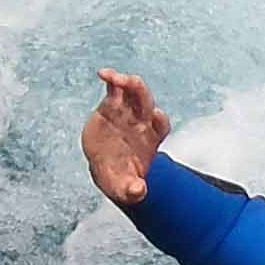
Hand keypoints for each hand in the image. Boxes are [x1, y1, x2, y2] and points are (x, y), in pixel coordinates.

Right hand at [80, 68, 169, 205]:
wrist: (109, 169)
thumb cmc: (121, 178)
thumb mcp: (125, 189)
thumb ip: (133, 190)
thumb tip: (139, 191)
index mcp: (151, 139)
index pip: (161, 125)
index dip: (159, 120)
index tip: (156, 116)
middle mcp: (142, 121)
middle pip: (147, 103)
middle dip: (141, 93)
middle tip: (131, 83)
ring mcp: (128, 111)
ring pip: (132, 91)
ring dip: (126, 81)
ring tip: (113, 77)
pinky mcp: (113, 105)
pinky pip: (115, 88)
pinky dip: (111, 79)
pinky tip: (103, 73)